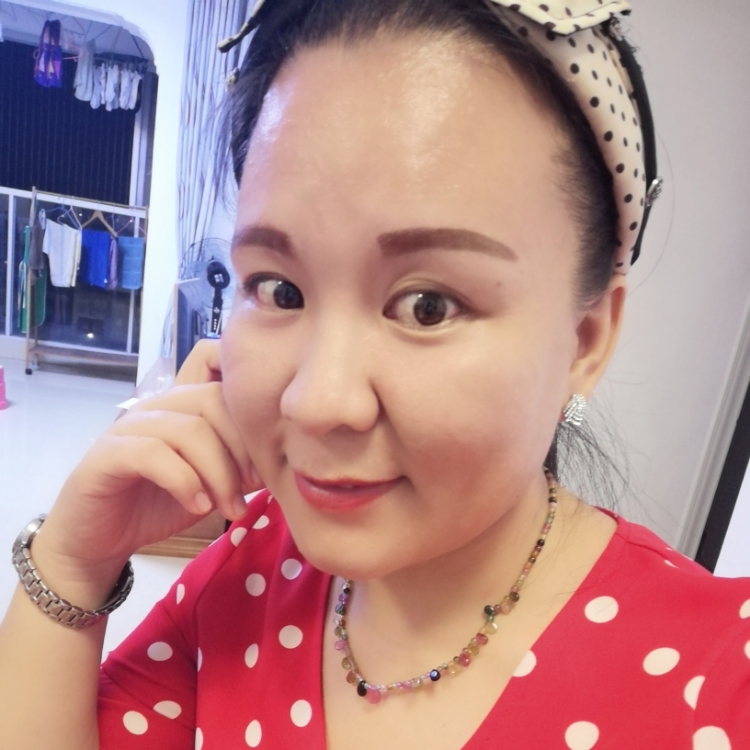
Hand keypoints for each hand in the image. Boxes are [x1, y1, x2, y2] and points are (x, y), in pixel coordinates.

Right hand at [35, 340, 261, 586]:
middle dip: (241, 450)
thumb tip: (280, 462)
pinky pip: (154, 454)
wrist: (99, 540)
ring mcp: (129, 426)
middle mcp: (157, 406)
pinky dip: (185, 481)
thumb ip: (240, 467)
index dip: (252, 420)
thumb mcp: (211, 484)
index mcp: (184, 405)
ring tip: (230, 509)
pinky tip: (198, 507)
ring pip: (189, 429)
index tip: (266, 465)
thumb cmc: (159, 505)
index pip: (224, 382)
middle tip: (252, 491)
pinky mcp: (107, 453)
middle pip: (213, 401)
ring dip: (219, 473)